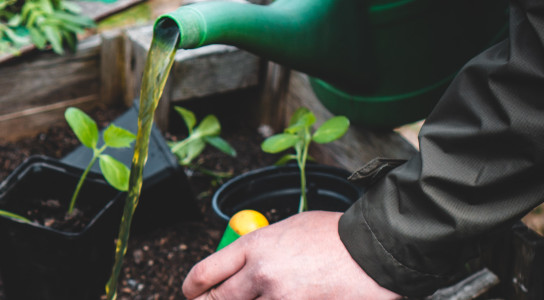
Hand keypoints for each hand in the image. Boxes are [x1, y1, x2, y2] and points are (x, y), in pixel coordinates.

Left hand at [182, 211, 399, 298]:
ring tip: (266, 295)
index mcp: (255, 247)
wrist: (378, 250)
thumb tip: (240, 265)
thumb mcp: (288, 229)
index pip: (204, 273)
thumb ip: (260, 248)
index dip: (192, 288)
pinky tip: (295, 298)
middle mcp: (262, 275)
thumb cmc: (337, 236)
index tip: (191, 293)